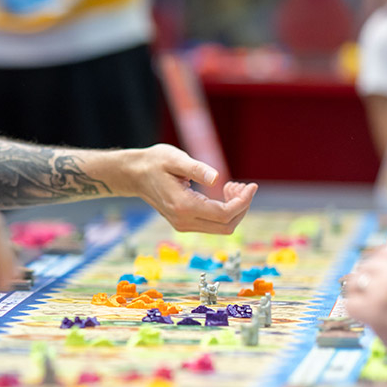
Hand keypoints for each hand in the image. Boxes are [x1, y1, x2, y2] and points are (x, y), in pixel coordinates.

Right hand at [120, 145, 256, 234]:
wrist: (134, 174)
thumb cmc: (155, 162)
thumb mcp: (175, 158)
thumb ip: (196, 169)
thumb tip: (216, 178)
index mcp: (183, 206)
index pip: (224, 214)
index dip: (243, 202)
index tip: (251, 185)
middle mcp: (184, 221)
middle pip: (226, 226)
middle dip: (242, 207)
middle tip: (243, 185)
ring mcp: (183, 224)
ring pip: (222, 227)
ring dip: (234, 209)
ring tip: (232, 185)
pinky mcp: (184, 223)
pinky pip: (213, 224)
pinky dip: (225, 211)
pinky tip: (223, 192)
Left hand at [340, 245, 386, 368]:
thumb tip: (384, 267)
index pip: (383, 252)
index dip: (377, 265)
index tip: (378, 279)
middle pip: (366, 266)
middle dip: (367, 281)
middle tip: (371, 297)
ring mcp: (385, 292)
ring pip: (354, 283)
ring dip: (357, 295)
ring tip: (367, 307)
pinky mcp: (374, 312)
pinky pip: (350, 304)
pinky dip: (355, 312)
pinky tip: (366, 320)